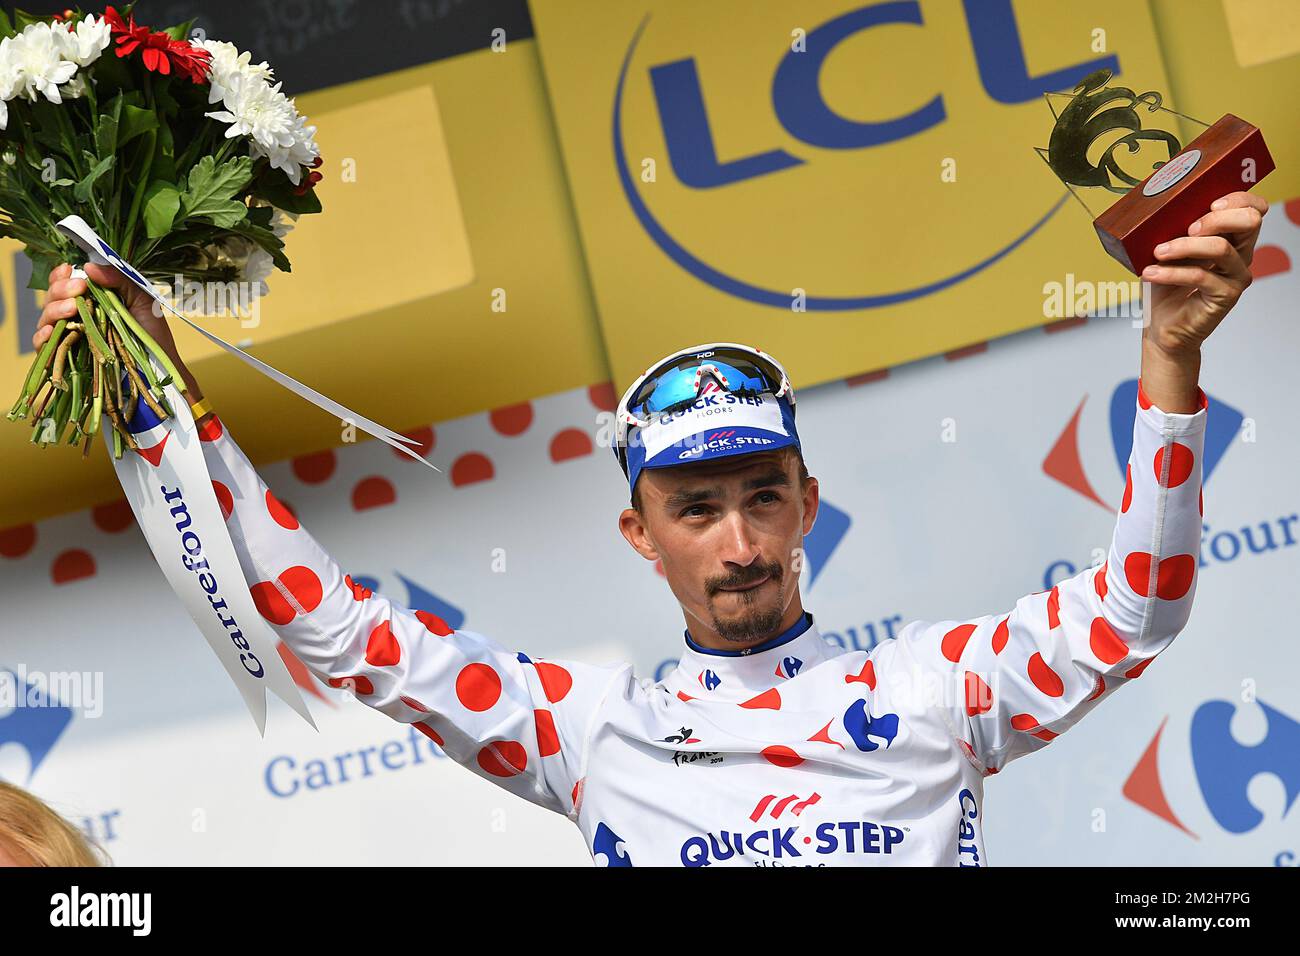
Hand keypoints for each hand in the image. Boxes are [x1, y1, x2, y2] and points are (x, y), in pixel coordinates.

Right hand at [33, 262, 200, 397]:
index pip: (65, 283)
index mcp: (90, 300)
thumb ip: (118, 280)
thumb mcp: (141, 300)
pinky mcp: (67, 359)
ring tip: (72, 308)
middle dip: (60, 289)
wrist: (159, 367)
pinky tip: (52, 331)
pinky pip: (45, 347)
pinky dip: (42, 337)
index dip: (61, 275)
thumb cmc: (152, 333)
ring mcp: (71, 337)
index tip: (68, 269)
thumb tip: (89, 267)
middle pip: (52, 297)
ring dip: (54, 309)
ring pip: (46, 318)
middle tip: (79, 288)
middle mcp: (76, 317)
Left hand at [1142, 191, 1267, 353]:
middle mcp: (1241, 255)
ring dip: (1184, 246)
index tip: (1209, 204)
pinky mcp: (1226, 295)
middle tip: (1187, 228)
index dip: (1237, 200)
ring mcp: (1236, 275)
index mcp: (1231, 238)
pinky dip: (1171, 273)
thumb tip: (1158, 211)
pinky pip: (1200, 276)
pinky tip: (1151, 273)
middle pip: (1249, 222)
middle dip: (1215, 219)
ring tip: (1158, 252)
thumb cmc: (1166, 288)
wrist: (1162, 327)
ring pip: (1221, 248)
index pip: (1252, 209)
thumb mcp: (1168, 252)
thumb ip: (1173, 232)